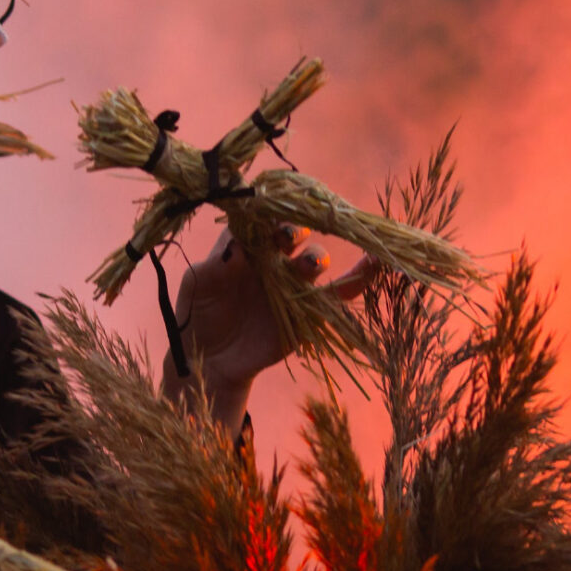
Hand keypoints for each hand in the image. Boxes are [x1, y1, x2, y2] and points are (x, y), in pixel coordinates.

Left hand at [174, 223, 380, 389]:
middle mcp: (272, 259)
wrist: (207, 359)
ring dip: (314, 257)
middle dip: (293, 231)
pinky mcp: (309, 312)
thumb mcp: (198, 283)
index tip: (270, 211)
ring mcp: (292, 284)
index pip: (263, 220)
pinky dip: (358, 279)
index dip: (268, 212)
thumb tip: (240, 241)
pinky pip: (338, 293)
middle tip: (287, 238)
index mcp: (246, 247)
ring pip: (312, 261)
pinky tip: (374, 264)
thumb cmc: (196, 314)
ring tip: (310, 265)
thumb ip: (217, 260)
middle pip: (291, 235)